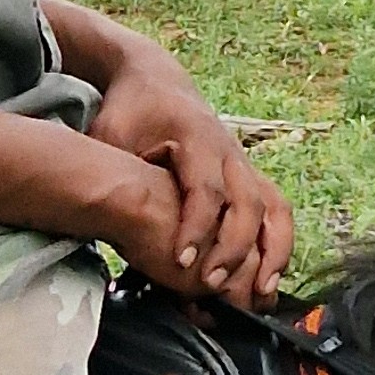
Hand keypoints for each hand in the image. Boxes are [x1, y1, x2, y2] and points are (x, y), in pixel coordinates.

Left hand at [83, 34, 295, 304]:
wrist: (155, 82)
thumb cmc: (128, 113)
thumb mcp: (109, 134)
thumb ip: (110, 173)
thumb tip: (96, 219)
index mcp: (195, 136)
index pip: (205, 188)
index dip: (197, 227)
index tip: (183, 264)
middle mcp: (229, 151)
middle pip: (248, 201)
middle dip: (235, 247)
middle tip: (213, 284)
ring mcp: (244, 164)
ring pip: (275, 207)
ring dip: (274, 251)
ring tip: (263, 292)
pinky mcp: (250, 177)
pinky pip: (277, 212)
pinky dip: (279, 246)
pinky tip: (269, 281)